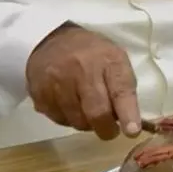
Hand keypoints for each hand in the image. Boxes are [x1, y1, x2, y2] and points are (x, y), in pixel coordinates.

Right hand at [25, 24, 140, 139]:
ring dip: (86, 124)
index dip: (127, 114)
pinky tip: (70, 106)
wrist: (53, 40)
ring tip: (87, 111)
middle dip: (106, 129)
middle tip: (109, 130)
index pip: (121, 90)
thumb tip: (129, 123)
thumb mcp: (115, 61)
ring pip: (77, 121)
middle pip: (97, 112)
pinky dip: (68, 119)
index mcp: (109, 60)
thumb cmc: (93, 54)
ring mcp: (58, 81)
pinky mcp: (40, 92)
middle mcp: (83, 69)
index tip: (132, 131)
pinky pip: (59, 119)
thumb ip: (124, 90)